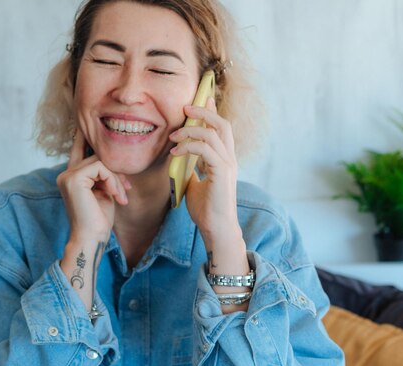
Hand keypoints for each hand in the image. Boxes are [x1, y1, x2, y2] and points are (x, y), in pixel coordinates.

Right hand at [56, 131, 130, 242]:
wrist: (92, 237)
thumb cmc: (99, 219)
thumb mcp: (104, 191)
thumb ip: (104, 175)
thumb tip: (112, 159)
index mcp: (71, 177)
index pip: (79, 150)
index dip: (84, 136)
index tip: (86, 123)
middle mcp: (65, 173)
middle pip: (97, 156)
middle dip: (116, 172)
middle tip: (126, 190)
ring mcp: (67, 175)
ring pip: (101, 161)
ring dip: (116, 179)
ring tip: (121, 196)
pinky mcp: (74, 179)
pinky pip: (101, 167)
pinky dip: (113, 181)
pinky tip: (116, 197)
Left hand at [168, 97, 239, 243]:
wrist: (215, 229)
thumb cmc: (206, 209)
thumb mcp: (195, 183)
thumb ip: (192, 168)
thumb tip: (181, 158)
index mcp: (225, 159)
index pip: (222, 128)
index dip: (212, 111)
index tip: (200, 99)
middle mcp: (230, 159)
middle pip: (222, 124)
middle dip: (203, 111)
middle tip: (185, 107)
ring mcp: (228, 165)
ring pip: (213, 133)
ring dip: (190, 130)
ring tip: (173, 135)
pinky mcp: (221, 173)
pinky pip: (205, 150)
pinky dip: (188, 146)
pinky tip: (175, 152)